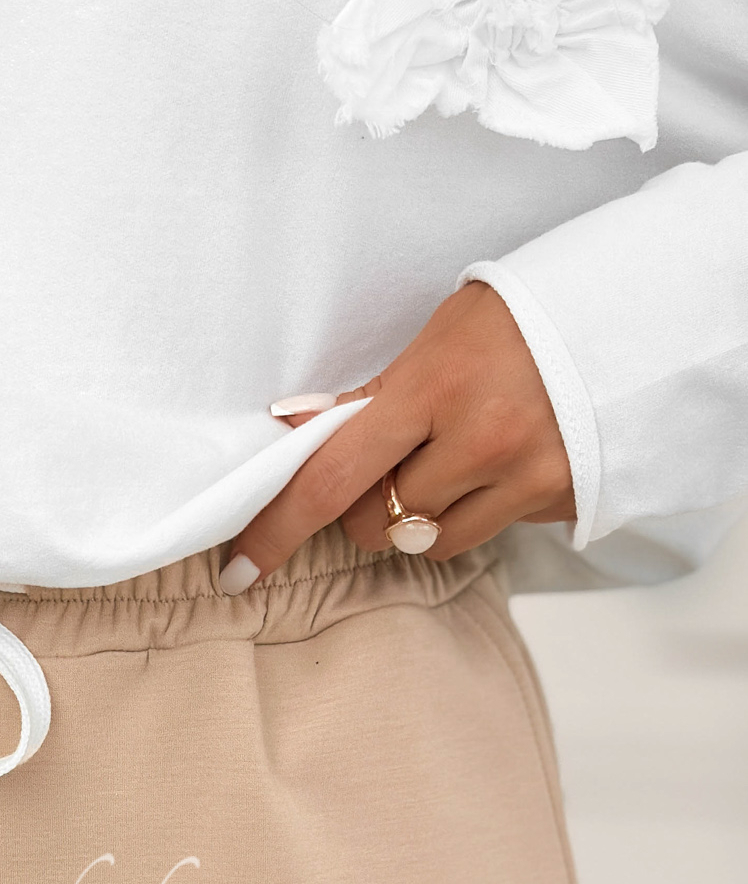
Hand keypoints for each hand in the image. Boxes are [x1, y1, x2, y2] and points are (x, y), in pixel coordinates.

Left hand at [227, 282, 574, 583]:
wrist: (642, 315)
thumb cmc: (527, 317)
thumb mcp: (443, 335)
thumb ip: (372, 394)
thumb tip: (293, 428)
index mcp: (435, 385)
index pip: (333, 474)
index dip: (278, 527)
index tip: (240, 568)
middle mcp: (480, 439)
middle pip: (377, 521)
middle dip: (366, 507)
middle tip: (393, 463)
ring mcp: (525, 477)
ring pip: (429, 541)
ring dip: (420, 516)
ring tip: (452, 459)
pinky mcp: (560, 502)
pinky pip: (487, 533)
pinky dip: (476, 511)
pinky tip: (503, 461)